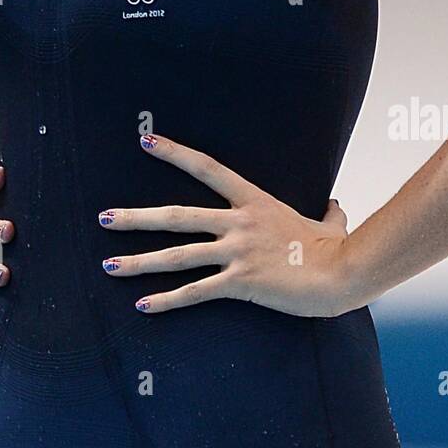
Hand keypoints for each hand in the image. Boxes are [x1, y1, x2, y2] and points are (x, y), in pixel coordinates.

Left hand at [97, 134, 359, 317]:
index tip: (146, 141)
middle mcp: (239, 223)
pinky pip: (196, 292)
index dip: (175, 153)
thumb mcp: (329, 224)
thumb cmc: (338, 249)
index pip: (207, 168)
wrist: (344, 272)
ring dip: (139, 261)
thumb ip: (327, 214)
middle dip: (135, 217)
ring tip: (108, 264)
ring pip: (177, 255)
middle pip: (176, 216)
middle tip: (103, 217)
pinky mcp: (241, 283)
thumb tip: (337, 207)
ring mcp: (237, 252)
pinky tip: (143, 306)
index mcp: (254, 202)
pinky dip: (167, 301)